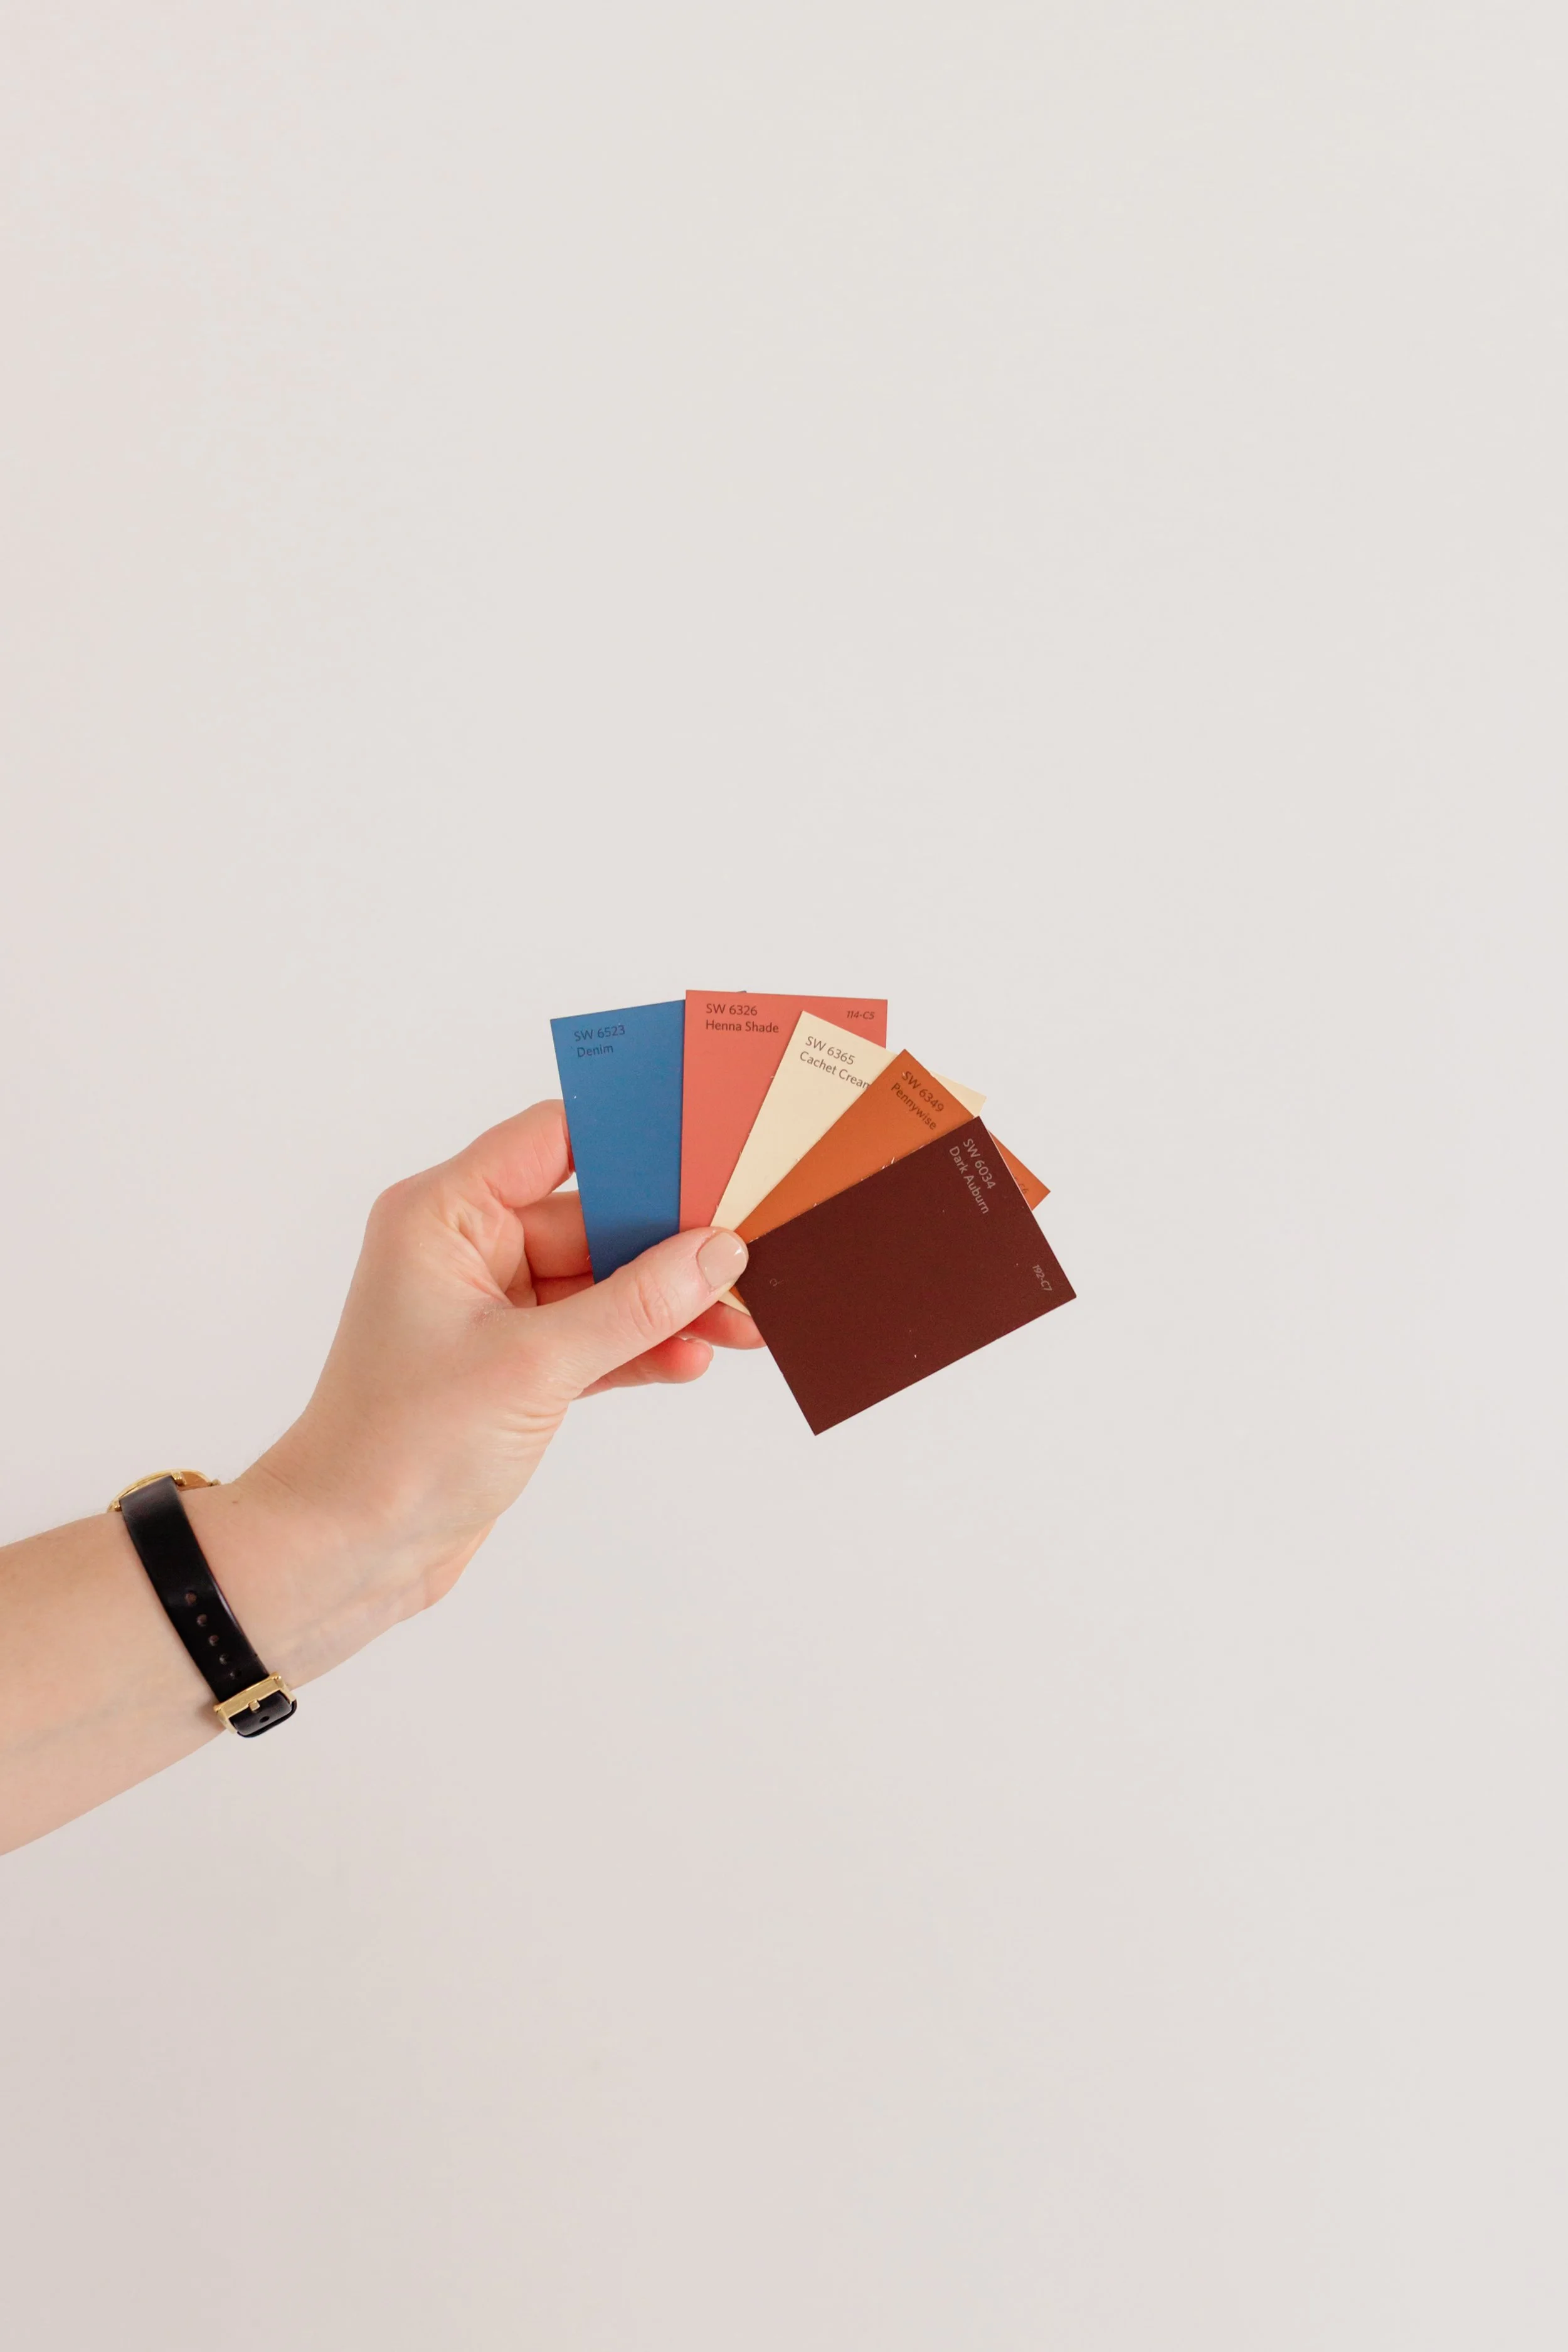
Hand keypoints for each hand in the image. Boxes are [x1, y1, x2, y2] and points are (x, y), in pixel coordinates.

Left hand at [211, 1101, 762, 1668]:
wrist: (349, 1549)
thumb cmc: (400, 1447)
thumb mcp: (534, 1366)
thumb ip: (633, 1306)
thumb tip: (715, 1253)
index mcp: (444, 1216)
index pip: (551, 1139)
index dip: (630, 1138)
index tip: (708, 1147)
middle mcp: (465, 1250)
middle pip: (592, 1215)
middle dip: (669, 1242)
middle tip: (747, 1254)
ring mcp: (490, 1309)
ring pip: (601, 1282)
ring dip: (666, 1304)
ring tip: (742, 1322)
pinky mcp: (512, 1365)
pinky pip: (593, 1335)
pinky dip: (639, 1347)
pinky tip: (693, 1359)